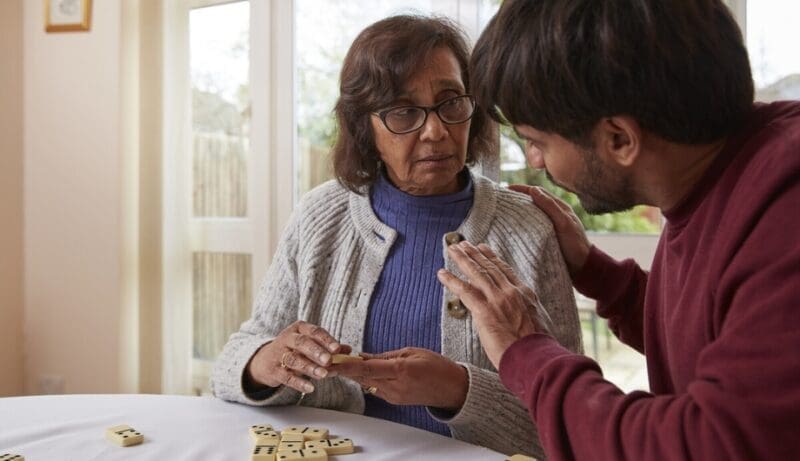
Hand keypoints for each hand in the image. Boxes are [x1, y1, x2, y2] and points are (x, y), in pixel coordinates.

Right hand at [245, 321, 350, 393]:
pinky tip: (310, 388)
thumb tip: (349, 350)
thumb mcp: (310, 344)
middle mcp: (287, 338)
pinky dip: (299, 382)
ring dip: (309, 367)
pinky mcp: (274, 370)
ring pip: (294, 360)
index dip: (326, 339)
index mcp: (299, 329)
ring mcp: (278, 354)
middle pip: (302, 343)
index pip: (314, 331)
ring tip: (323, 375)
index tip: (337, 348)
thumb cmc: (294, 350)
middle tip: (329, 360)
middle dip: (316, 351)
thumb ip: (328, 347)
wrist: (265, 360)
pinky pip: (286, 377)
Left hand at [331, 347, 468, 410]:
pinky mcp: (394, 400)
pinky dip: (366, 379)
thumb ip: (386, 356)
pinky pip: (375, 388)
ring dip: (354, 374)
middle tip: (328, 360)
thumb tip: (364, 357)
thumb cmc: (436, 366)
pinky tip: (359, 371)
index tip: (332, 361)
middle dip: (345, 370)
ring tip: (339, 363)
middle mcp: (395, 386)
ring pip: (367, 384)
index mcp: (401, 370)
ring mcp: (394, 396)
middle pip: (363, 378)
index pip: (367, 368)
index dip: (347, 365)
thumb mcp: (412, 352)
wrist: (452, 389)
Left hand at [437, 241, 552, 367]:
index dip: (492, 258)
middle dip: (475, 254)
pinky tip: (442, 274)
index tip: (483, 248)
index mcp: (525, 294)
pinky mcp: (484, 310)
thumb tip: (519, 317)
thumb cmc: (537, 348)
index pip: (505, 270)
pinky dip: (452, 280)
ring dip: (463, 259)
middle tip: (464, 244)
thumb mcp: (538, 323)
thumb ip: (525, 314)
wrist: (535, 357)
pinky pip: (464, 290)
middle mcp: (511, 292)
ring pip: (477, 273)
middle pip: (489, 267)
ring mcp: (497, 299)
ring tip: (452, 249)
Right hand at [509, 185, 590, 275]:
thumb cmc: (575, 245)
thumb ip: (550, 206)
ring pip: (530, 214)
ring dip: (517, 211)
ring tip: (501, 212)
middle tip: (499, 199)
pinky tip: (511, 228)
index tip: (505, 189)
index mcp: (558, 207)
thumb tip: (533, 190)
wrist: (582, 268)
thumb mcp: (564, 223)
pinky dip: (520, 224)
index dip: (521, 189)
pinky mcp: (544, 237)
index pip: (537, 192)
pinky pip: (529, 227)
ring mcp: (548, 226)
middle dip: (516, 198)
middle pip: (531, 201)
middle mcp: (552, 214)